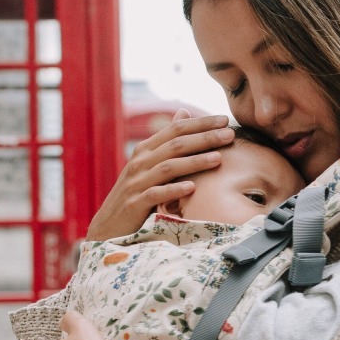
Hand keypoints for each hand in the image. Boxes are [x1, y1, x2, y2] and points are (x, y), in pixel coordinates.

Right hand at [87, 110, 234, 239]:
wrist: (109, 226)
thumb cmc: (136, 194)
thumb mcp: (150, 165)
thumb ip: (167, 142)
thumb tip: (184, 113)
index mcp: (145, 150)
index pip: (175, 129)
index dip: (200, 123)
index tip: (224, 120)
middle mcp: (140, 162)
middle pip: (175, 144)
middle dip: (204, 138)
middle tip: (230, 134)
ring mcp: (136, 183)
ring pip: (168, 167)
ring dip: (195, 162)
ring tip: (219, 158)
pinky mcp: (135, 204)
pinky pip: (156, 194)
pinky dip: (174, 189)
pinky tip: (193, 187)